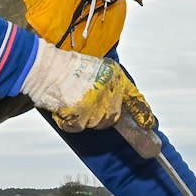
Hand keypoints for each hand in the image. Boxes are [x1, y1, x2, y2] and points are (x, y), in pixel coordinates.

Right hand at [21, 41, 159, 133]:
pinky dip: (70, 121)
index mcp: (114, 76)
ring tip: (73, 101)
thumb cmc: (68, 67)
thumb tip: (123, 106)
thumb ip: (111, 85)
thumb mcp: (97, 69)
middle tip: (87, 105)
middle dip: (102, 115)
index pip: (134, 98)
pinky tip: (64, 107)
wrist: (46, 68)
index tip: (149, 124)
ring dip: (84, 117)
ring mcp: (94, 104)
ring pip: (95, 124)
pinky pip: (78, 127)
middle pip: (113, 117)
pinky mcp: (80, 115)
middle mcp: (108, 90)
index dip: (142, 113)